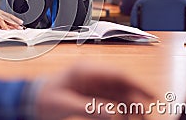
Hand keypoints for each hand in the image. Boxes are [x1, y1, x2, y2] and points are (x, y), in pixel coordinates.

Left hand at [35, 62, 152, 119]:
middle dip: (136, 98)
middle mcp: (92, 74)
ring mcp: (93, 83)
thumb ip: (88, 108)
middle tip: (146, 114)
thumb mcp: (64, 103)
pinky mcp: (93, 93)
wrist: (34, 99)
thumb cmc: (45, 97)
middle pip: (122, 83)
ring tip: (139, 117)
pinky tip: (128, 116)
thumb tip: (111, 113)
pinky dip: (122, 108)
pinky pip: (113, 99)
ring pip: (120, 92)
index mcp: (85, 70)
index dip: (137, 84)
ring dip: (131, 104)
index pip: (117, 74)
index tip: (151, 95)